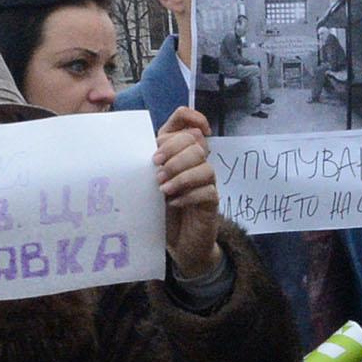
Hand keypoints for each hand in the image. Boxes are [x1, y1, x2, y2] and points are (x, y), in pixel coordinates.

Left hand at [155, 108, 221, 277]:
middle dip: (173, 154)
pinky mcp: (213, 201)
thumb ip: (151, 161)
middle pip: (195, 143)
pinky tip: (174, 203)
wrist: (178, 242)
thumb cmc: (161, 209)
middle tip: (156, 171)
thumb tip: (149, 147)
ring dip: (180, 176)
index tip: (170, 136)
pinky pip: (207, 190)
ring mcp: (207, 182)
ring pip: (204, 166)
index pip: (189, 123)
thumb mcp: (149, 181)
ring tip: (162, 189)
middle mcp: (197, 163)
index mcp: (180, 151)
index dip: (189, 118)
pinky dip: (188, 195)